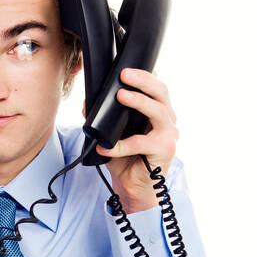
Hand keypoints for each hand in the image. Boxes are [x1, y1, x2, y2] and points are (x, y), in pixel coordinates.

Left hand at [95, 68, 177, 212]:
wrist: (133, 189)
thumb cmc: (127, 160)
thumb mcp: (113, 134)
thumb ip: (105, 118)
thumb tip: (87, 102)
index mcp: (158, 111)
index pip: (155, 86)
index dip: (144, 74)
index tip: (125, 68)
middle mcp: (167, 120)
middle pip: (161, 92)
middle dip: (143, 80)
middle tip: (124, 75)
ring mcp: (169, 134)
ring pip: (157, 111)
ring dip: (138, 102)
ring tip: (121, 97)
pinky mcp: (165, 150)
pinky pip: (142, 142)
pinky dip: (121, 145)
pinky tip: (106, 146)